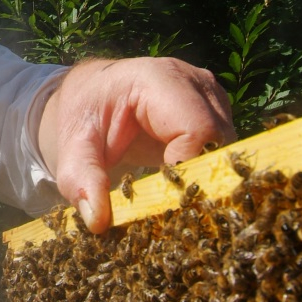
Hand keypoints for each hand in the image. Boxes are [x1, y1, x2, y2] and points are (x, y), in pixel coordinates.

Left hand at [39, 57, 234, 233]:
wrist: (92, 95)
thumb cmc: (84, 116)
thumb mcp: (73, 150)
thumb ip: (81, 181)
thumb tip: (98, 222)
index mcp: (156, 80)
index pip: (197, 127)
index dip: (187, 166)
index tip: (164, 193)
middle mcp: (191, 81)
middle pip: (219, 137)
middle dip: (200, 174)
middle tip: (171, 200)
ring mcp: (209, 93)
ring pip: (228, 144)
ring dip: (207, 172)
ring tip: (174, 189)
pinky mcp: (216, 109)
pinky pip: (226, 144)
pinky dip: (210, 166)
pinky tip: (183, 178)